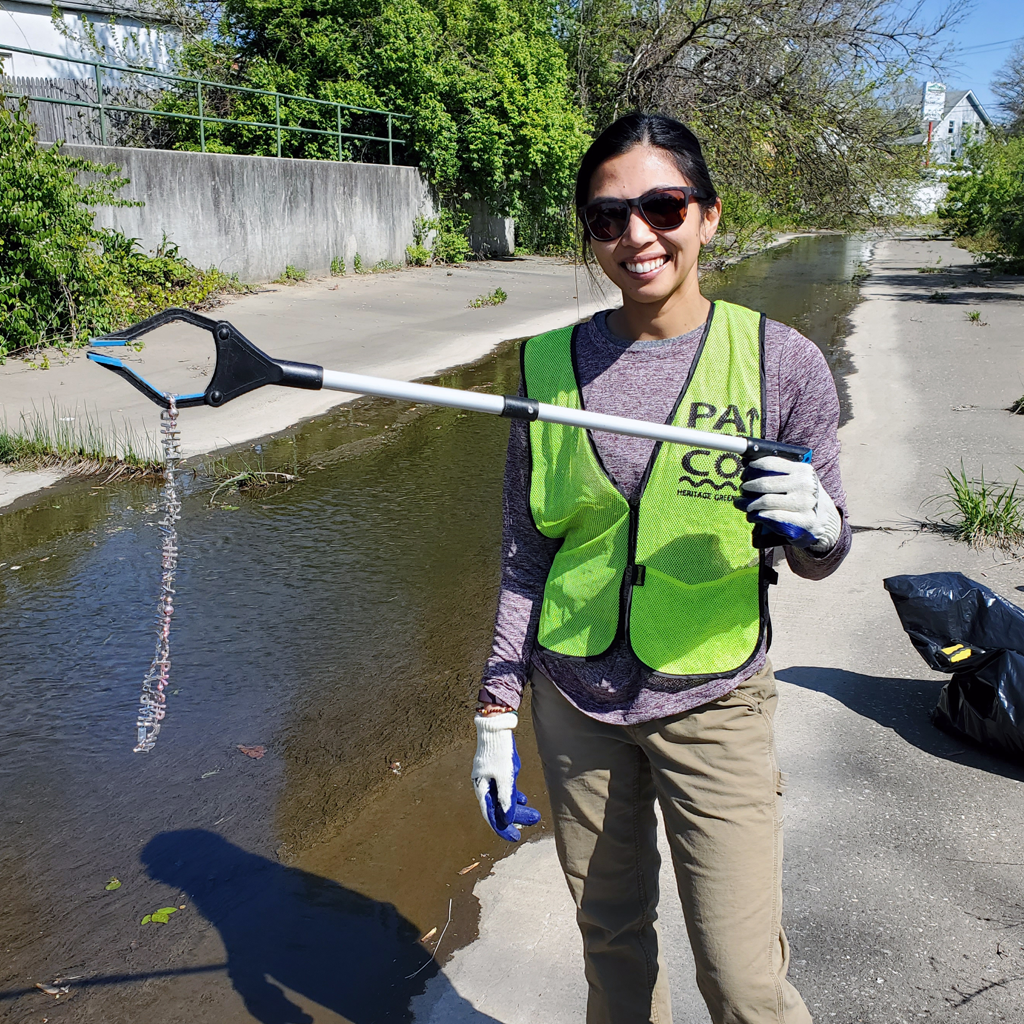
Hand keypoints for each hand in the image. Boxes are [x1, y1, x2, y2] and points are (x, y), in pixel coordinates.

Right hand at [471, 712, 540, 841]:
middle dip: (516, 817)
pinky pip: (504, 787)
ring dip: (517, 806)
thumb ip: (507, 797)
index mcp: (481, 787)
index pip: (491, 815)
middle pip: (499, 807)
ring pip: (503, 797)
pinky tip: (524, 798)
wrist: (495, 724)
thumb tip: (507, 818)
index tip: (515, 838)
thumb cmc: (499, 749)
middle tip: (532, 823)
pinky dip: (513, 794)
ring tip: (533, 814)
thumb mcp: (506, 775)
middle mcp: (483, 784)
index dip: (503, 828)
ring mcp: (489, 776)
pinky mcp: (496, 768)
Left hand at [736, 455, 840, 551]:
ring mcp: (804, 503)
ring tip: (744, 505)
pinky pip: (773, 516)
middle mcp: (804, 485)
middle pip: (765, 483)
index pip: (770, 463)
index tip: (745, 473)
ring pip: (766, 500)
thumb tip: (748, 463)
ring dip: (749, 503)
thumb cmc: (805, 496)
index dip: (752, 468)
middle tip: (743, 490)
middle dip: (748, 487)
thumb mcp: (799, 479)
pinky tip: (753, 515)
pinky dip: (758, 515)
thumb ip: (780, 473)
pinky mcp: (803, 521)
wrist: (826, 519)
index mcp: (802, 470)